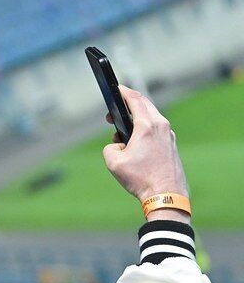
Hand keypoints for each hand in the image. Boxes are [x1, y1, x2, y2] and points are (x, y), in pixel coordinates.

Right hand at [102, 85, 189, 220]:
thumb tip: (117, 146)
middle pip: (145, 106)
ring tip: (121, 135)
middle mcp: (161, 126)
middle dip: (127, 106)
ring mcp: (169, 135)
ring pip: (151, 118)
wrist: (166, 194)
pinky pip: (156, 130)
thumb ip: (110, 148)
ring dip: (136, 120)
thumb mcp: (113, 162)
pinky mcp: (171, 145)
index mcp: (147, 126)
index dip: (123, 91)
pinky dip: (144, 130)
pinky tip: (135, 144)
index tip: (116, 88)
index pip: (135, 100)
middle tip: (112, 115)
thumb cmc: (141, 178)